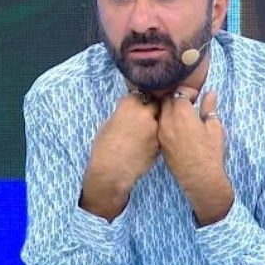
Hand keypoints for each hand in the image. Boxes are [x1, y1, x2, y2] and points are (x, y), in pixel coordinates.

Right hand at [80, 92, 159, 219]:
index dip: (139, 99)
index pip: (141, 93)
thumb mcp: (108, 123)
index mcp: (129, 104)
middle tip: (144, 116)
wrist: (111, 170)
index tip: (137, 104)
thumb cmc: (104, 147)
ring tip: (144, 132)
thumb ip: (122, 113)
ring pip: (160, 120)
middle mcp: (145, 113)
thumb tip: (128, 111)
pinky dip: (156, 137)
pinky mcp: (160, 143)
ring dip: (155, 123)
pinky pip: (160, 135)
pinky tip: (145, 144)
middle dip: (151, 108)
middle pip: (155, 104)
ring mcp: (155, 128)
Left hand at [158, 86, 224, 188]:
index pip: (179, 91)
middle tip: (189, 104)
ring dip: (170, 109)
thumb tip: (210, 93)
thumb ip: (209, 107)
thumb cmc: (210, 152)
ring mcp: (161, 131)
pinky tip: (177, 127)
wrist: (199, 177)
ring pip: (161, 112)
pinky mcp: (159, 142)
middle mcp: (167, 120)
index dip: (188, 91)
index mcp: (181, 112)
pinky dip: (166, 121)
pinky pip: (159, 124)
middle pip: (166, 99)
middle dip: (177, 98)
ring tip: (183, 115)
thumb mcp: (214, 127)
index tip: (196, 97)